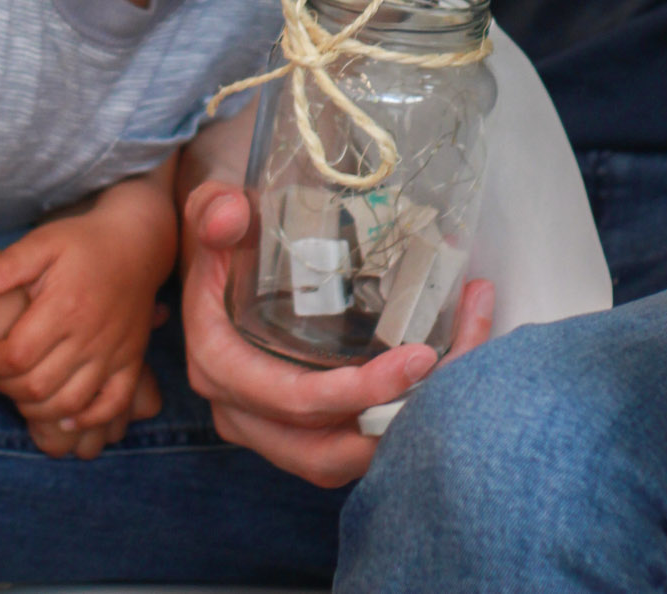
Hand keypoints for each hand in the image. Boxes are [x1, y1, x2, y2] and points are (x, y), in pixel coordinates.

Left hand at [0, 198, 172, 452]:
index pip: (16, 355)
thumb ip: (10, 264)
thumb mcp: (44, 240)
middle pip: (38, 386)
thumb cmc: (84, 242)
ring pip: (69, 403)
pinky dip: (88, 418)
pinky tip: (66, 415)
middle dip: (5, 388)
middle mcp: (89, 335)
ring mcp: (113, 351)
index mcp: (64, 306)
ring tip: (21, 391)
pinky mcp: (132, 359)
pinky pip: (113, 403)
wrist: (136, 243)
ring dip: (37, 408)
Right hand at [180, 181, 494, 487]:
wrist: (218, 248)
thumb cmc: (223, 232)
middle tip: (450, 371)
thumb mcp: (209, 208)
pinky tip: (438, 377)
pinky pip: (345, 442)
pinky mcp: (296, 423)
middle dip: (392, 420)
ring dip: (400, 430)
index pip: (293, 401)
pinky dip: (391, 423)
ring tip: (457, 374)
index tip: (418, 357)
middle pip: (323, 450)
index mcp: (218, 364)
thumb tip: (232, 215)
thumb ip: (215, 210)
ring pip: (340, 458)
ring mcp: (268, 424)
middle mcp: (240, 409)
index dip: (357, 391)